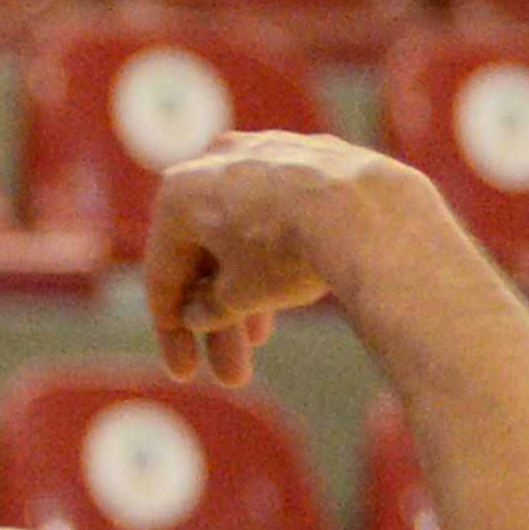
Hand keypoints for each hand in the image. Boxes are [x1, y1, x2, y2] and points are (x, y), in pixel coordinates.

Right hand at [140, 132, 446, 382]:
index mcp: (179, 194)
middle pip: (206, 256)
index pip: (162, 276)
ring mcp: (263, 153)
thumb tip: (200, 313)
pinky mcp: (310, 156)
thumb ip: (210, 306)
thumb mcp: (239, 295)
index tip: (185, 371)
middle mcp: (213, 163)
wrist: (366, 210)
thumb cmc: (288, 251)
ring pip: (243, 232)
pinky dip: (276, 250)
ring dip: (248, 288)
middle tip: (233, 376)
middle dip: (219, 322)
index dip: (170, 331)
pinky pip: (278, 212)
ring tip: (265, 339)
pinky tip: (292, 286)